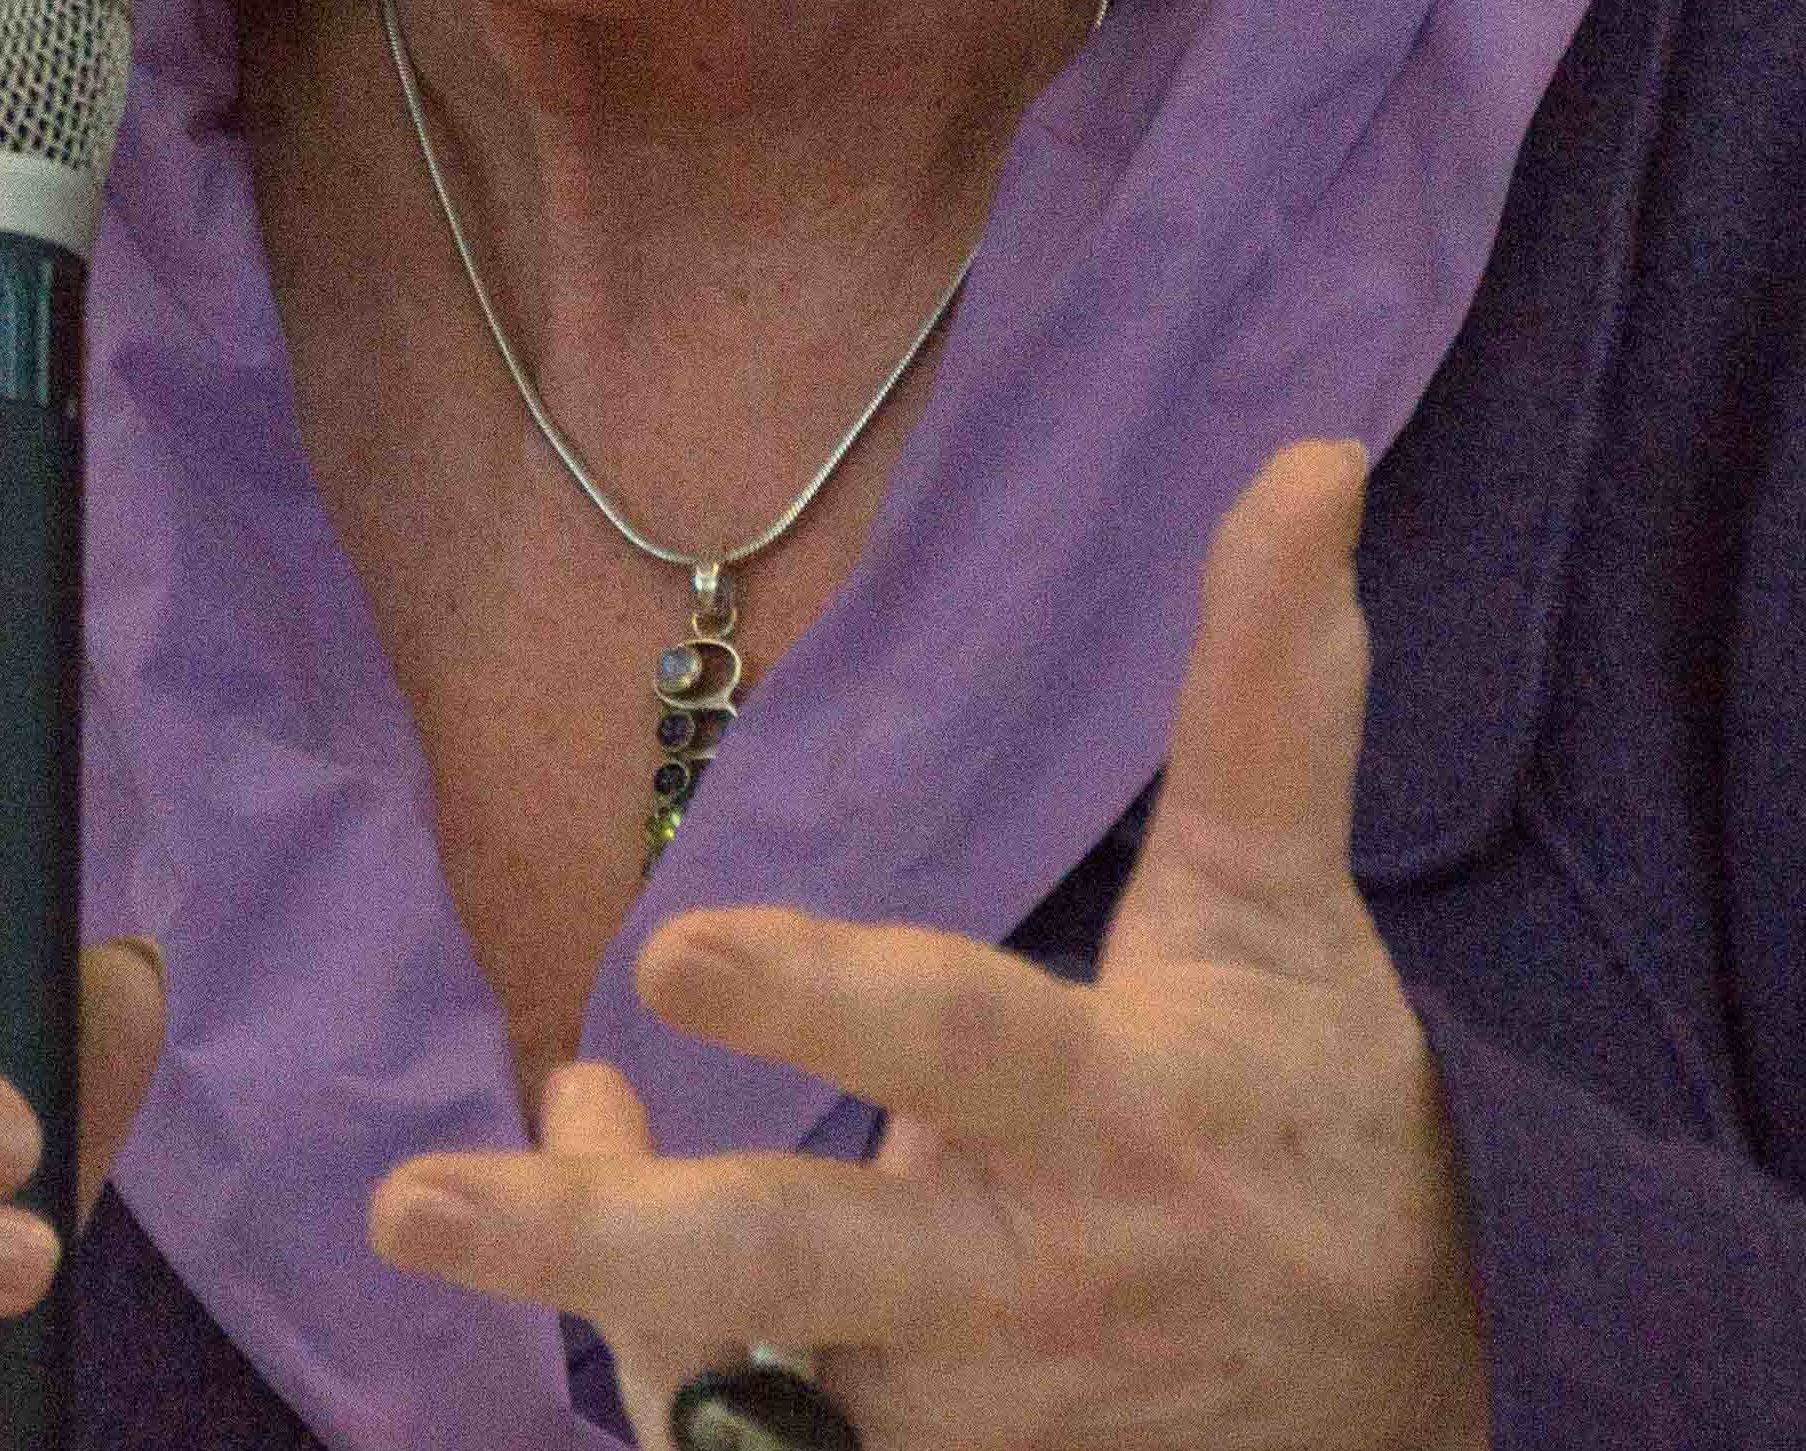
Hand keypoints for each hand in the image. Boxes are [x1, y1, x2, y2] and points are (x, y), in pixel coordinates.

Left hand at [370, 442, 1487, 1450]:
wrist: (1384, 1422)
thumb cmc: (1313, 1126)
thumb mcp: (1291, 911)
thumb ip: (1272, 691)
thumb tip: (1307, 453)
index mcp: (1105, 1113)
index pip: (956, 1041)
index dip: (823, 1000)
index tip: (674, 953)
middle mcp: (1008, 1279)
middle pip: (788, 1266)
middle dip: (604, 1245)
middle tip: (420, 1204)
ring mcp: (950, 1413)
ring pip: (730, 1385)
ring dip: (590, 1305)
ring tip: (448, 1199)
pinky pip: (743, 1443)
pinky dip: (656, 1373)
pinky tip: (602, 1264)